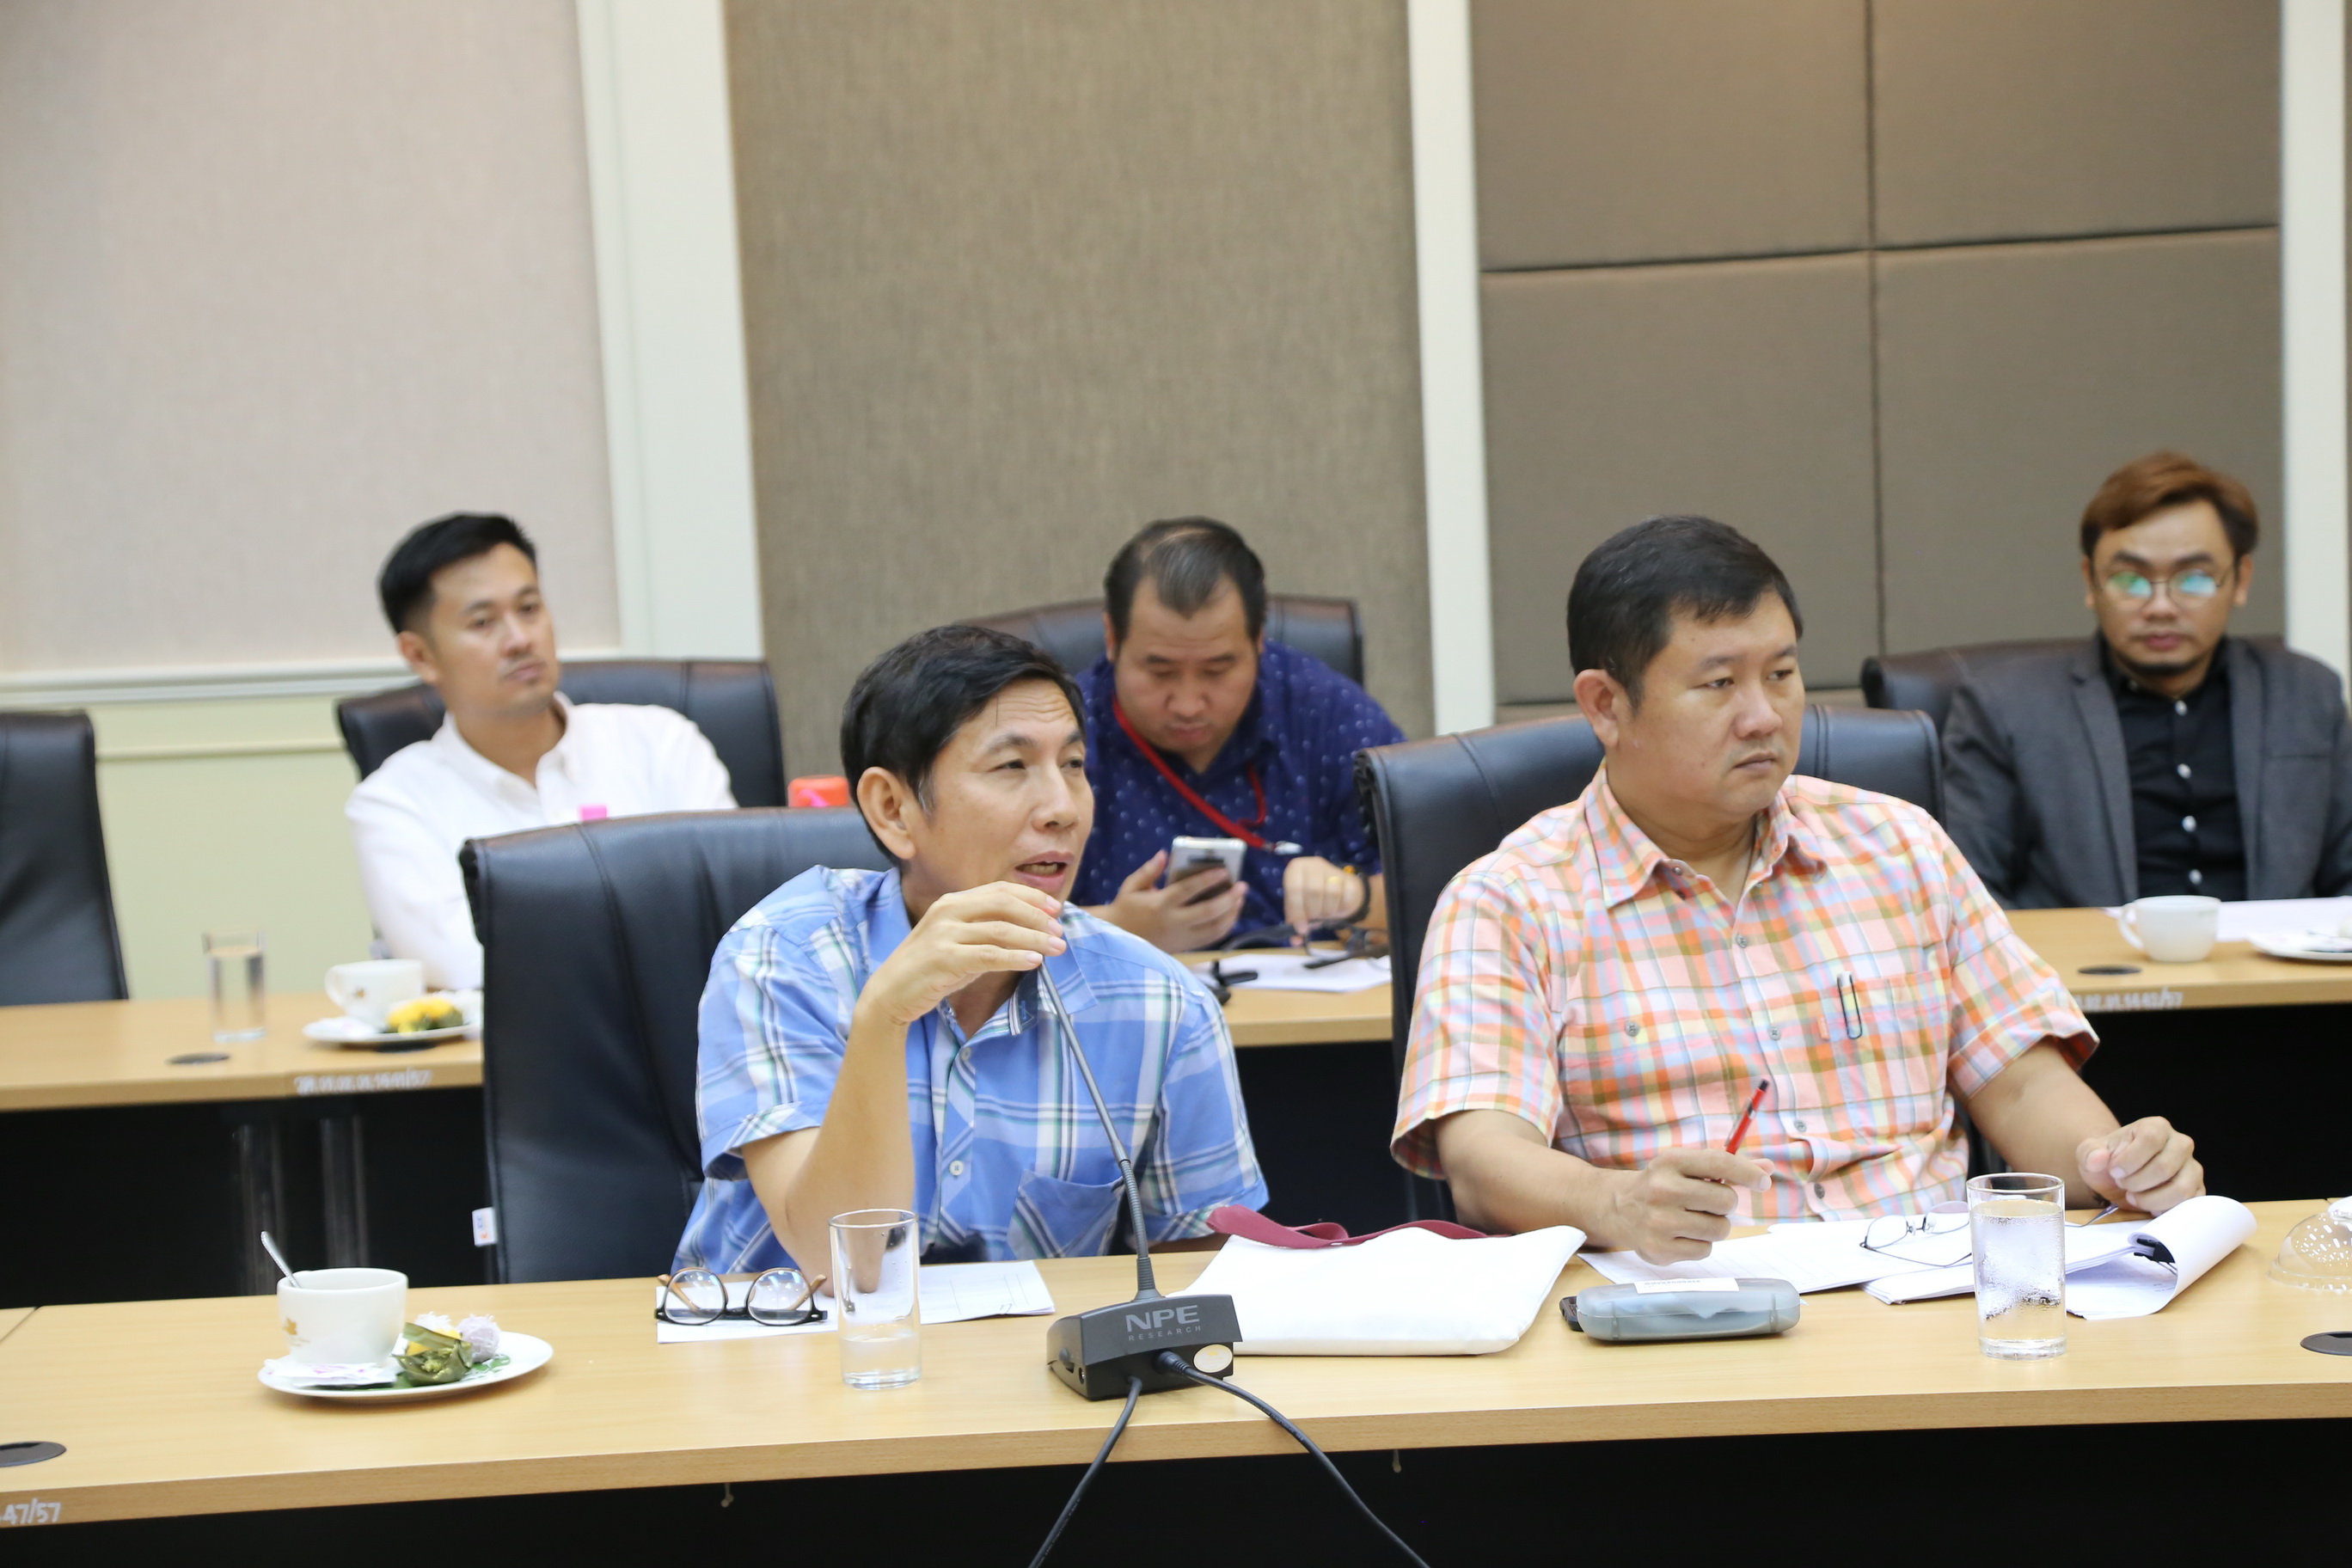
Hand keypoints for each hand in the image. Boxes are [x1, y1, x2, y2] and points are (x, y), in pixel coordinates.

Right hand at [860, 882, 1066, 1027]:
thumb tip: (1031, 930)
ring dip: (1034, 938)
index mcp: (953, 902)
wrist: (890, 993)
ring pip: (1000, 930)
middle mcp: (948, 911)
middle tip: (1060, 931)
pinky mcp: (944, 959)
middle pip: (1004, 904)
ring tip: (1056, 948)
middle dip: (1037, 917)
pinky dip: (1015, 957)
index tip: (1056, 909)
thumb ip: (986, 931)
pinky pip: (988, 955)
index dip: (1032, 897)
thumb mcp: (958, 942)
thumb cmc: (930, 969)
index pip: (1000, 890)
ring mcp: (944, 934)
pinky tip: (1034, 961)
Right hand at [1096, 850, 1245, 953]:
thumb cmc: (1125, 909)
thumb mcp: (1130, 887)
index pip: (1188, 890)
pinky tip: (1231, 914)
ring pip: (1214, 928)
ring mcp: (1181, 938)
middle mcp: (1173, 923)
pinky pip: (1211, 939)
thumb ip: (1149, 870)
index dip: (1208, 879)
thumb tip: (1165, 854)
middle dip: (1229, 898)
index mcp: (1159, 904)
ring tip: (1240, 899)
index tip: (1224, 870)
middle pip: (1208, 912)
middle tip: (1242, 886)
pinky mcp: (1185, 947)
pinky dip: (1224, 927)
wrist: (1117, 942)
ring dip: (1231, 913)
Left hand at [1282, 855, 1363, 939]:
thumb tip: (1295, 941)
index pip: (1294, 887)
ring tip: (1324, 914)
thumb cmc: (1312, 900)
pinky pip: (1346, 897)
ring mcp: (1333, 870)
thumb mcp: (1300, 908)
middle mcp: (1313, 865)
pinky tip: (1336, 908)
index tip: (1301, 928)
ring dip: (1327, 911)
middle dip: (1313, 911)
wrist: (1338, 892)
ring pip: (1332, 892)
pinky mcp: (1349, 879)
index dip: (1297, 910)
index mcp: (1296, 869)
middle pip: (1314, 890)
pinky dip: (1340, 909)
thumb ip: (1295, 923)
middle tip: (1314, 919)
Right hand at [1601, 1148, 1769, 1262]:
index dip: (1748, 1172)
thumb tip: (1767, 1168)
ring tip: (1693, 1219)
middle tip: (1708, 1203)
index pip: (1720, 1163)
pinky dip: (1700, 1244)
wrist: (1618, 1208)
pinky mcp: (1658, 1249)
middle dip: (1725, 1204)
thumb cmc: (1663, 1184)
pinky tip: (1681, 1234)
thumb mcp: (1686, 1166)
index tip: (1763, 1181)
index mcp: (1670, 1162)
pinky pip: (1705, 1250)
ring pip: (1719, 1229)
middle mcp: (1662, 1190)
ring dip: (1715, 1225)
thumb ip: (1726, 1166)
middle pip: (1726, 1200)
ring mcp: (1659, 1222)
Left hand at [2077, 1117, 2200, 1214]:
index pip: (2151, 1139)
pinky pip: (2189, 1204)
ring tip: (2133, 1196)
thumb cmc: (2108, 1161)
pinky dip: (2167, 1209)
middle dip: (2137, 1182)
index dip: (2130, 1159)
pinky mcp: (2197, 1189)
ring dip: (2151, 1199)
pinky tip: (2149, 1207)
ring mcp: (2192, 1167)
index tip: (2114, 1171)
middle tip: (2122, 1184)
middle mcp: (2180, 1143)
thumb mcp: (2090, 1153)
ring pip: (2181, 1188)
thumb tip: (2098, 1159)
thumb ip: (2090, 1153)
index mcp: (2156, 1127)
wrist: (2119, 1176)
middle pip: (2165, 1167)